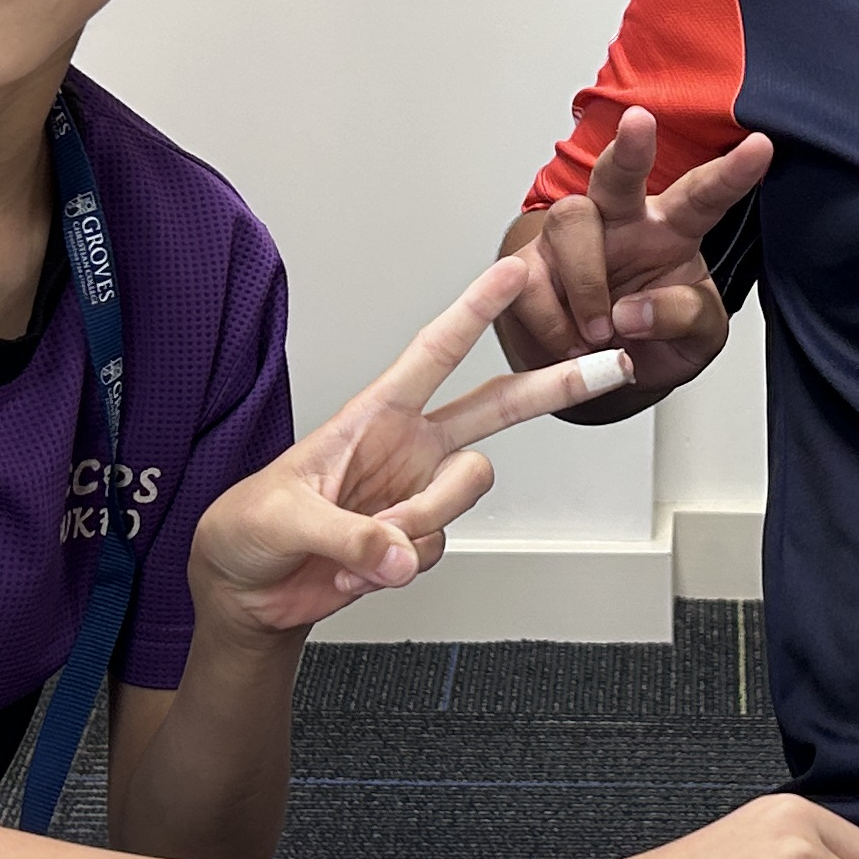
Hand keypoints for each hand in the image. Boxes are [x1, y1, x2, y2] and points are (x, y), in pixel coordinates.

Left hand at [191, 257, 631, 637]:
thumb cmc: (250, 528)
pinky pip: (440, 545)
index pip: (434, 353)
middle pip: (496, 407)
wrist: (249, 587)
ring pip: (468, 490)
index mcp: (373, 415)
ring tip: (362, 545)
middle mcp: (408, 446)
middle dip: (553, 385)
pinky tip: (359, 566)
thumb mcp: (285, 520)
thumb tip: (402, 558)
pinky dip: (402, 563)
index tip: (516, 271)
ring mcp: (419, 492)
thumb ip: (350, 536)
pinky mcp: (420, 537)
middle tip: (610, 364)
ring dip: (422, 519)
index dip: (475, 311)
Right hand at [500, 107, 772, 401]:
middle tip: (640, 122)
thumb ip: (684, 319)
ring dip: (587, 282)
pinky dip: (553, 324)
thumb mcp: (695, 340)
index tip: (761, 147)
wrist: (597, 376)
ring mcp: (569, 240)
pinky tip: (571, 346)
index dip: (732, 173)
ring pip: (573, 221)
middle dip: (630, 147)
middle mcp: (620, 222)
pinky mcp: (528, 267)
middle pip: (619, 174)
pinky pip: (530, 280)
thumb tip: (632, 312)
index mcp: (672, 231)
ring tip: (601, 333)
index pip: (704, 197)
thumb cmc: (653, 342)